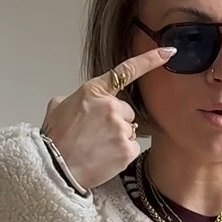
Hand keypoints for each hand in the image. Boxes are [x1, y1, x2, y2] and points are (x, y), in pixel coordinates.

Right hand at [41, 45, 175, 189]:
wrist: (55, 168)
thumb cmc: (55, 140)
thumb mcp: (57, 107)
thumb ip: (74, 98)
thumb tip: (77, 102)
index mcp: (93, 91)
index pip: (125, 70)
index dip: (149, 60)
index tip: (167, 52)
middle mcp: (110, 106)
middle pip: (127, 110)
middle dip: (115, 121)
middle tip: (95, 135)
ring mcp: (120, 127)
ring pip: (129, 130)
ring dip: (117, 138)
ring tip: (97, 147)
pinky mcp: (127, 148)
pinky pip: (132, 147)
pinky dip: (121, 153)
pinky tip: (104, 157)